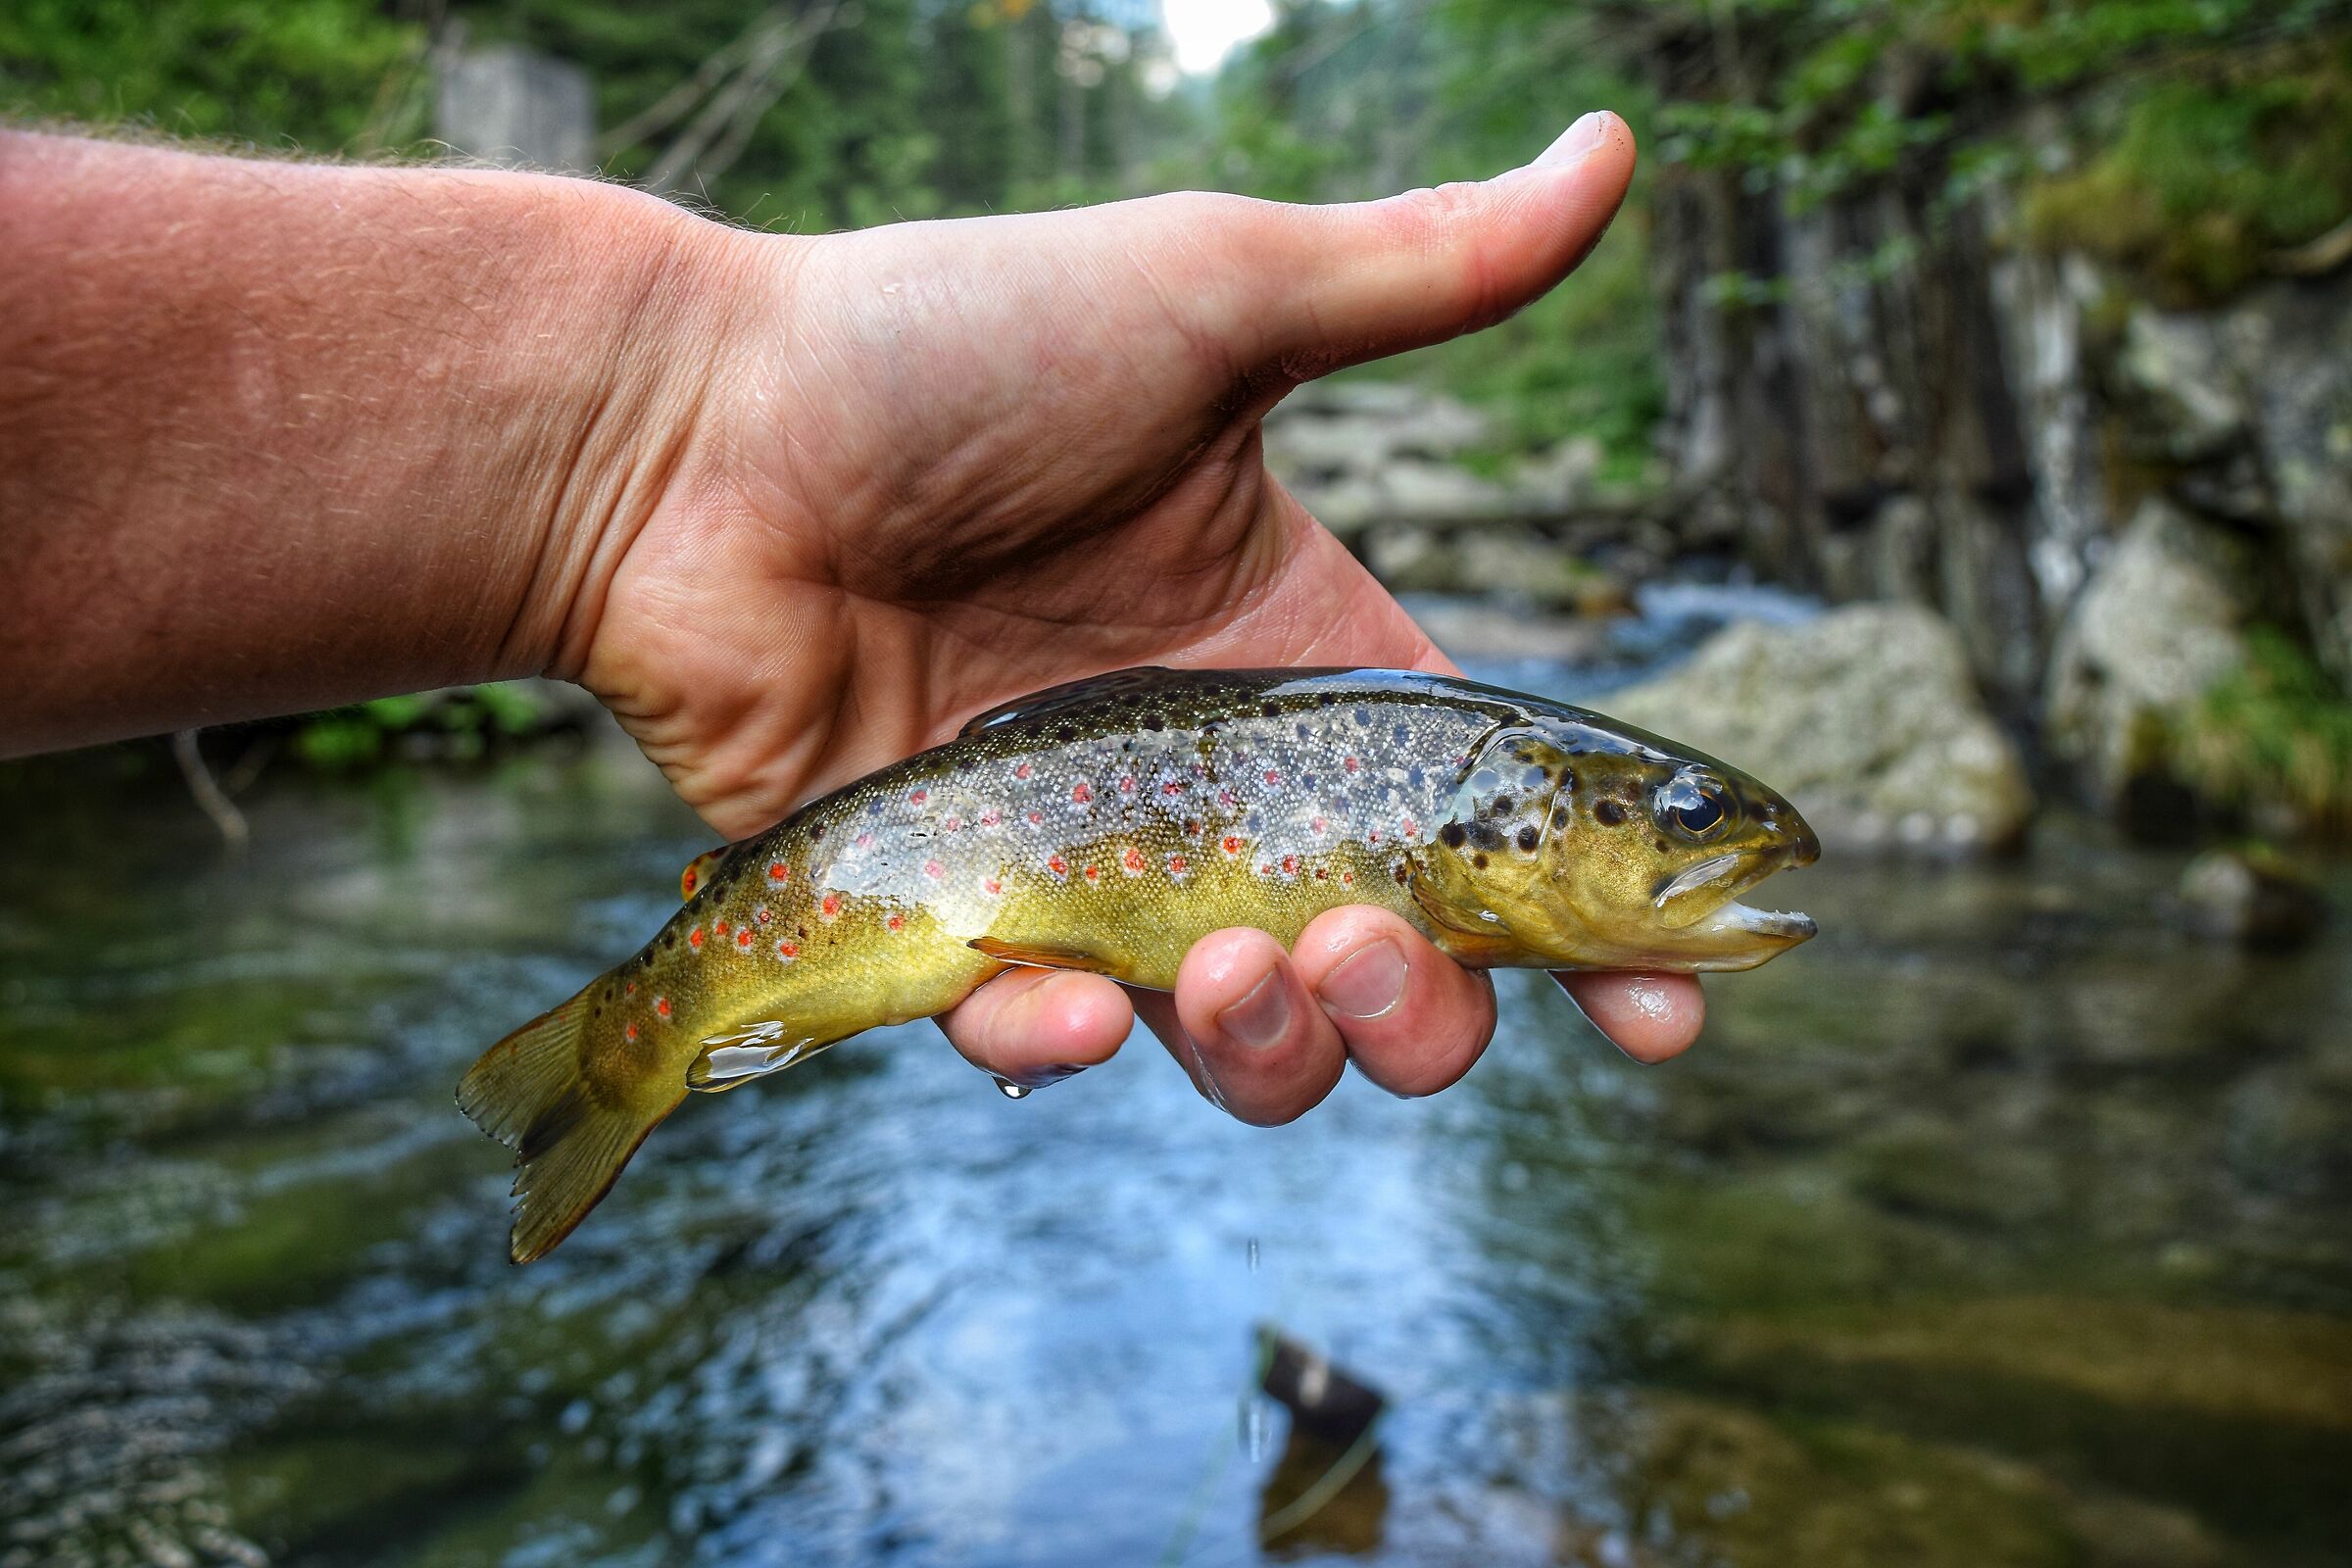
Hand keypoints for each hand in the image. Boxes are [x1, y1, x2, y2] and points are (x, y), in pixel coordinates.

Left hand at [579, 110, 1703, 1117]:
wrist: (689, 431)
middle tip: (1372, 949)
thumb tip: (1618, 149)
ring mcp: (1078, 859)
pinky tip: (1070, 1004)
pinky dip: (1062, 1046)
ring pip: (1232, 1038)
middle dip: (1423, 1008)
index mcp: (1296, 655)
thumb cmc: (948, 348)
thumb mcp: (1211, 294)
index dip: (1586, 927)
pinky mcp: (943, 914)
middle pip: (1381, 966)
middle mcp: (1207, 779)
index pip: (1476, 822)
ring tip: (1242, 963)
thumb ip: (1421, 272)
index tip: (1672, 1010)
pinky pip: (1030, 1036)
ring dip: (1277, 1047)